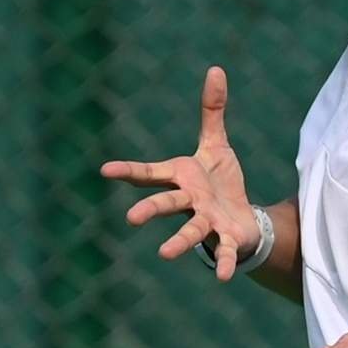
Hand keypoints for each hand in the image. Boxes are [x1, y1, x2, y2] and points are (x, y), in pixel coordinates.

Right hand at [100, 66, 257, 280]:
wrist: (243, 217)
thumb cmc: (221, 183)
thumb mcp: (216, 144)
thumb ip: (212, 111)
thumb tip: (216, 69)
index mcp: (181, 178)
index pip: (150, 174)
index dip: (129, 172)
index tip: (105, 170)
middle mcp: (189, 202)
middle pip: (166, 203)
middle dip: (150, 209)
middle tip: (131, 219)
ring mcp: (206, 222)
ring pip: (190, 230)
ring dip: (179, 241)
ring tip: (164, 254)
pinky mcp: (227, 238)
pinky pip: (224, 252)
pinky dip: (223, 264)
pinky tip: (221, 278)